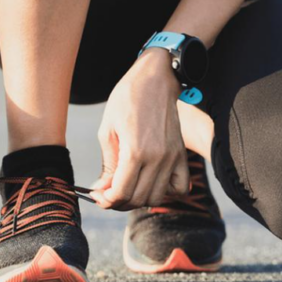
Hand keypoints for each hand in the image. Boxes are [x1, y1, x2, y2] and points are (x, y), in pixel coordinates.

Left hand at [91, 49, 189, 209]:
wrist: (155, 79)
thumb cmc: (127, 99)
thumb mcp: (108, 130)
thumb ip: (108, 164)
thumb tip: (103, 189)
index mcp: (135, 151)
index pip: (121, 193)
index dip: (106, 200)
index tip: (99, 196)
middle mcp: (157, 157)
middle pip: (138, 199)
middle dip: (119, 202)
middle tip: (109, 193)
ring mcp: (173, 157)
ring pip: (158, 198)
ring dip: (140, 199)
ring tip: (129, 187)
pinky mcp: (181, 154)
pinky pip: (180, 187)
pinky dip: (167, 192)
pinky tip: (152, 182)